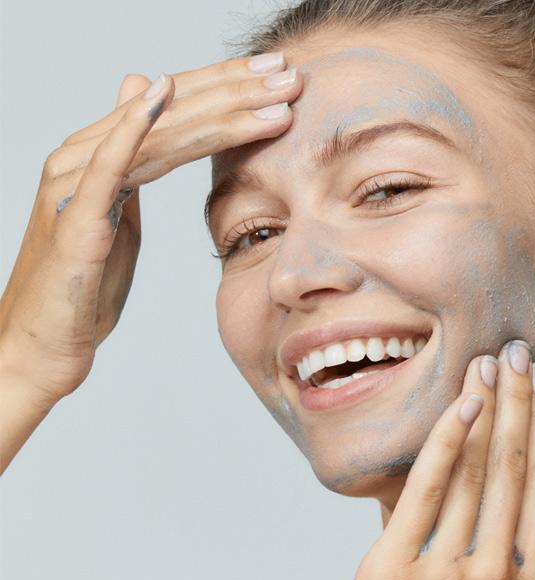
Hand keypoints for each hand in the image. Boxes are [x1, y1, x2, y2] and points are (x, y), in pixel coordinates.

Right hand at [0, 53, 300, 406]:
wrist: (42, 346)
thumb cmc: (84, 289)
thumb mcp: (118, 218)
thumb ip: (134, 165)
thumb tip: (143, 103)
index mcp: (99, 157)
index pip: (173, 110)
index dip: (226, 90)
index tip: (278, 78)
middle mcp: (83, 157)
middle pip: (171, 112)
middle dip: (236, 92)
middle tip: (289, 75)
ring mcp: (74, 183)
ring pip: (156, 135)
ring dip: (220, 112)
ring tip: (272, 97)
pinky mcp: (74, 216)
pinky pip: (107, 165)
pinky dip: (133, 128)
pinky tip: (162, 94)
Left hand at [311, 341, 534, 579]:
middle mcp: (495, 572)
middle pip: (512, 468)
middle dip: (517, 402)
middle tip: (516, 351)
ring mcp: (444, 569)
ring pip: (472, 471)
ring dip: (483, 410)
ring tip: (488, 364)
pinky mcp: (392, 568)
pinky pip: (423, 491)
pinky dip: (442, 442)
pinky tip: (455, 405)